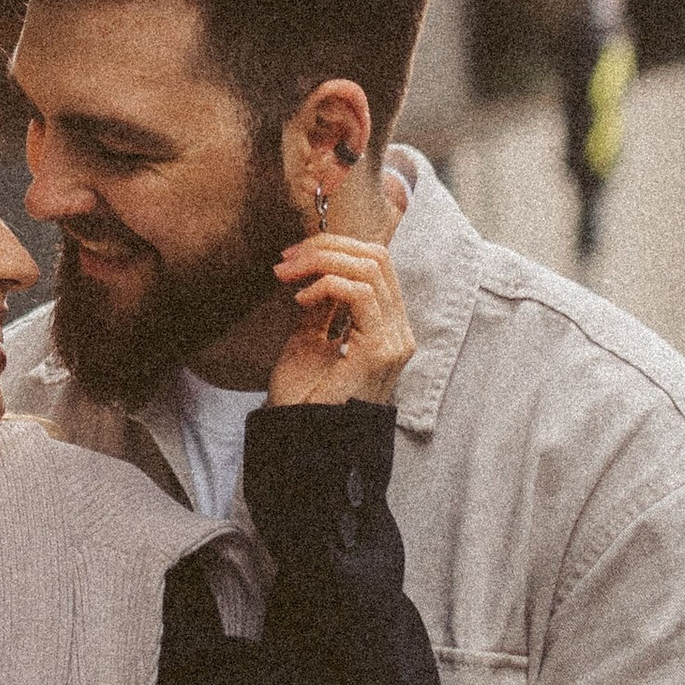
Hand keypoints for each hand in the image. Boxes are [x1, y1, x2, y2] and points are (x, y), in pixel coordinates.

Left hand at [267, 228, 414, 406]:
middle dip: (327, 246)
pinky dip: (327, 285)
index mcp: (385, 327)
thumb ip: (321, 307)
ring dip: (322, 261)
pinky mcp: (381, 350)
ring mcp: (394, 340)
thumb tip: (313, 268)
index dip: (335, 248)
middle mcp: (398, 331)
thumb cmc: (304, 397)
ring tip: (287, 274)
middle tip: (286, 259)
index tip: (292, 256)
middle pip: (377, 257)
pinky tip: (301, 299)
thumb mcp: (310, 340)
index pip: (376, 263)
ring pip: (370, 268)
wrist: (302, 437)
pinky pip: (361, 294)